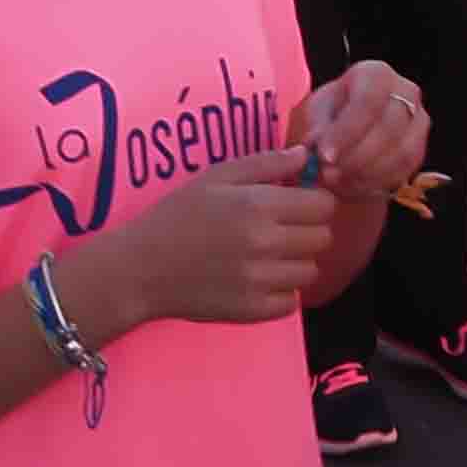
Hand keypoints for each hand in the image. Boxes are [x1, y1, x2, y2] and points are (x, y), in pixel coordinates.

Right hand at [90, 151, 342, 329]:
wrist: (142, 268)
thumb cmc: (177, 215)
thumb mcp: (215, 176)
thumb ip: (264, 163)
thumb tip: (304, 155)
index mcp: (258, 205)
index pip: (323, 205)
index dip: (315, 201)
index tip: (298, 203)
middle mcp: (266, 244)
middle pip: (323, 238)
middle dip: (308, 229)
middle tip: (282, 228)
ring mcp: (261, 281)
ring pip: (312, 270)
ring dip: (297, 261)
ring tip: (268, 254)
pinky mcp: (255, 311)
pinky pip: (293, 301)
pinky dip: (282, 290)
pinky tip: (258, 278)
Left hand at [291, 59, 426, 204]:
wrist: (349, 126)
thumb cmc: (331, 113)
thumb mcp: (317, 112)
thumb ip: (318, 128)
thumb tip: (316, 146)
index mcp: (376, 74)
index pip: (367, 102)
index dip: (346, 132)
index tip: (324, 156)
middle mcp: (405, 92)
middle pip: (388, 129)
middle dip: (356, 158)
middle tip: (328, 175)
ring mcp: (418, 120)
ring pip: (401, 153)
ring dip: (367, 174)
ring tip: (337, 183)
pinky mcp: (421, 148)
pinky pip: (406, 170)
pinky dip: (378, 183)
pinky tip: (353, 187)